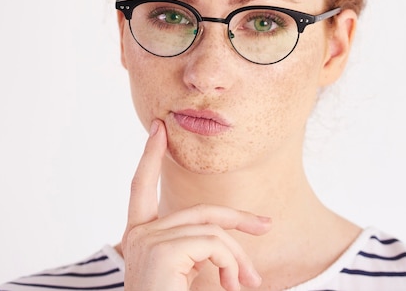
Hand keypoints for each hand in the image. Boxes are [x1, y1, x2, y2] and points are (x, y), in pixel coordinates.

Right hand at [121, 119, 271, 290]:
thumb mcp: (190, 274)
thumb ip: (200, 249)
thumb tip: (231, 238)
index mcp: (140, 239)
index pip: (140, 188)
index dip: (149, 157)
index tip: (158, 130)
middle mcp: (137, 235)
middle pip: (199, 211)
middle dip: (237, 218)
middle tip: (267, 225)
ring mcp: (146, 240)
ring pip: (211, 229)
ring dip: (237, 258)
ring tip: (246, 285)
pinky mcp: (159, 248)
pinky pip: (212, 242)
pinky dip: (231, 263)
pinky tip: (231, 286)